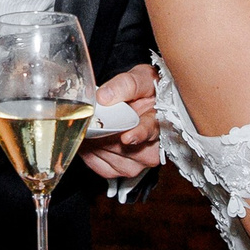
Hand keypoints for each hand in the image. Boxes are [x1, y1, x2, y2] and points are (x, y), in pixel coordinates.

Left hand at [80, 63, 162, 179]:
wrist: (144, 103)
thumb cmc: (146, 90)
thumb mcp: (141, 78)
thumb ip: (126, 85)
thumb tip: (104, 97)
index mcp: (159, 124)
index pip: (150, 132)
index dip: (138, 134)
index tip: (127, 137)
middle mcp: (152, 149)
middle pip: (122, 145)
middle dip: (104, 132)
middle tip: (93, 119)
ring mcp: (137, 163)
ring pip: (108, 155)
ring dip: (95, 141)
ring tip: (94, 126)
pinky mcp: (121, 171)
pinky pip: (99, 165)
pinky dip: (90, 152)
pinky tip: (93, 139)